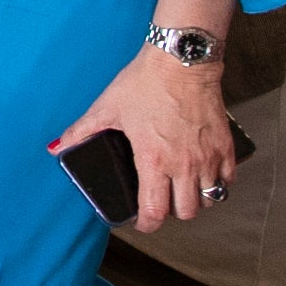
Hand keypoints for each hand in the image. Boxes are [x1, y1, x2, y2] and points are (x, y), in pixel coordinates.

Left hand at [52, 42, 234, 230]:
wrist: (181, 61)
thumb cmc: (144, 83)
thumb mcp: (107, 108)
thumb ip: (81, 131)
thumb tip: (57, 147)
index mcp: (153, 161)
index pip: (155, 211)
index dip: (146, 224)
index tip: (141, 223)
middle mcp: (184, 165)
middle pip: (185, 212)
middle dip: (170, 213)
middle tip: (160, 202)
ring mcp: (208, 157)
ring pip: (208, 200)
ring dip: (195, 201)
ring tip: (181, 190)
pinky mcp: (226, 146)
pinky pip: (228, 180)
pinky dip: (218, 185)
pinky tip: (204, 176)